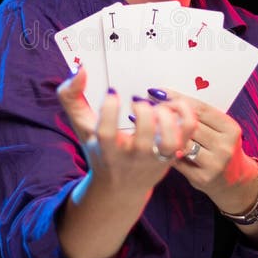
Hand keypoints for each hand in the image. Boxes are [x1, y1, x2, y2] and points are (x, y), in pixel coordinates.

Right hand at [57, 68, 197, 191]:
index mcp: (107, 151)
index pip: (106, 135)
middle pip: (143, 138)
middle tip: (138, 101)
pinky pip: (187, 134)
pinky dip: (186, 115)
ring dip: (166, 118)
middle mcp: (132, 157)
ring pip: (168, 140)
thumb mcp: (81, 125)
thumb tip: (80, 69)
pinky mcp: (172, 154)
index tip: (112, 92)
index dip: (109, 111)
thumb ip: (71, 96)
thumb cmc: (100, 150)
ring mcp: (155, 158)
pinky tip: (174, 104)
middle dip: (144, 113)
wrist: (120, 187)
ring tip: (157, 107)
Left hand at [148, 88, 257, 207]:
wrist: (233, 180)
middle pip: (190, 124)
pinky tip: (159, 146)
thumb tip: (169, 96)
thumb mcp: (220, 129)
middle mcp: (225, 145)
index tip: (160, 93)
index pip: (200, 109)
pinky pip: (178, 160)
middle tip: (151, 108)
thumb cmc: (220, 147)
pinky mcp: (202, 178)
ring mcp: (215, 163)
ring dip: (166, 134)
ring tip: (152, 126)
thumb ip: (200, 115)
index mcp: (230, 128)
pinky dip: (168, 152)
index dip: (178, 99)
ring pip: (183, 142)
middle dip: (168, 115)